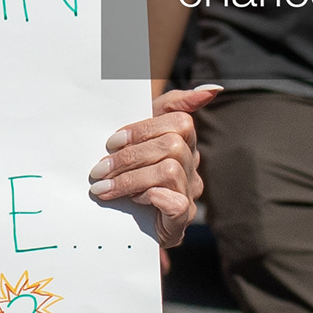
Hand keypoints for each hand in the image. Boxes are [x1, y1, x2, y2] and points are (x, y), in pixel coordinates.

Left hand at [92, 84, 213, 249]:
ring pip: (170, 171)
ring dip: (131, 179)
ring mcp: (189, 191)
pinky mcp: (181, 218)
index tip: (111, 142)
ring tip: (105, 189)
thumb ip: (169, 106)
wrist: (126, 222)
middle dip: (130, 156)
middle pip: (172, 145)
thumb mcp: (141, 135)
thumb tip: (212, 89)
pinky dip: (154, 198)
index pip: (178, 122)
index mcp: (183, 141)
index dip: (144, 129)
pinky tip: (135, 200)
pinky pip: (177, 203)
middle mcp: (191, 164)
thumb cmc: (132, 172)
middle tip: (99, 170)